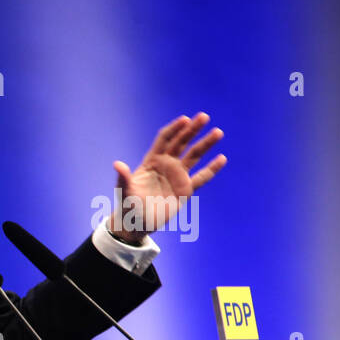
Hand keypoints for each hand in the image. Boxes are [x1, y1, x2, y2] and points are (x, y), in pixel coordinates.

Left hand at [111, 112, 226, 241]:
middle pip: (181, 143)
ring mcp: (177, 176)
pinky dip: (211, 169)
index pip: (165, 139)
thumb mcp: (124, 190)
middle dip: (192, 130)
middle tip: (203, 117)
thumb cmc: (127, 204)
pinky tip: (222, 159)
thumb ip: (123, 177)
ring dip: (205, 144)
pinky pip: (201, 177)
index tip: (184, 119)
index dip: (174, 129)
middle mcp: (167, 165)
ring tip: (217, 132)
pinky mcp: (185, 190)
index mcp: (152, 161)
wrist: (136, 223)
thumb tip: (117, 164)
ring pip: (194, 156)